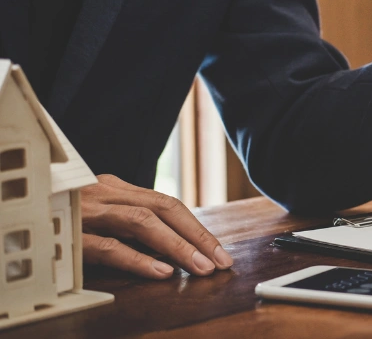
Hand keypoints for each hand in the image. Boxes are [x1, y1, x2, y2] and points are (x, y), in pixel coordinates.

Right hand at [81, 174, 232, 278]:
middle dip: (196, 236)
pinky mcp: (70, 236)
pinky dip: (137, 259)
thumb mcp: (98, 215)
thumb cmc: (61, 217)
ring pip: (141, 222)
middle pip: (162, 209)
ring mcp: (87, 212)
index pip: (166, 204)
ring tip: (200, 266)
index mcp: (115, 189)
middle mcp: (105, 194)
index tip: (219, 252)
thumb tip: (175, 248)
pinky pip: (108, 246)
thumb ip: (130, 225)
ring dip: (176, 245)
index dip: (196, 228)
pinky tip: (160, 270)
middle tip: (220, 260)